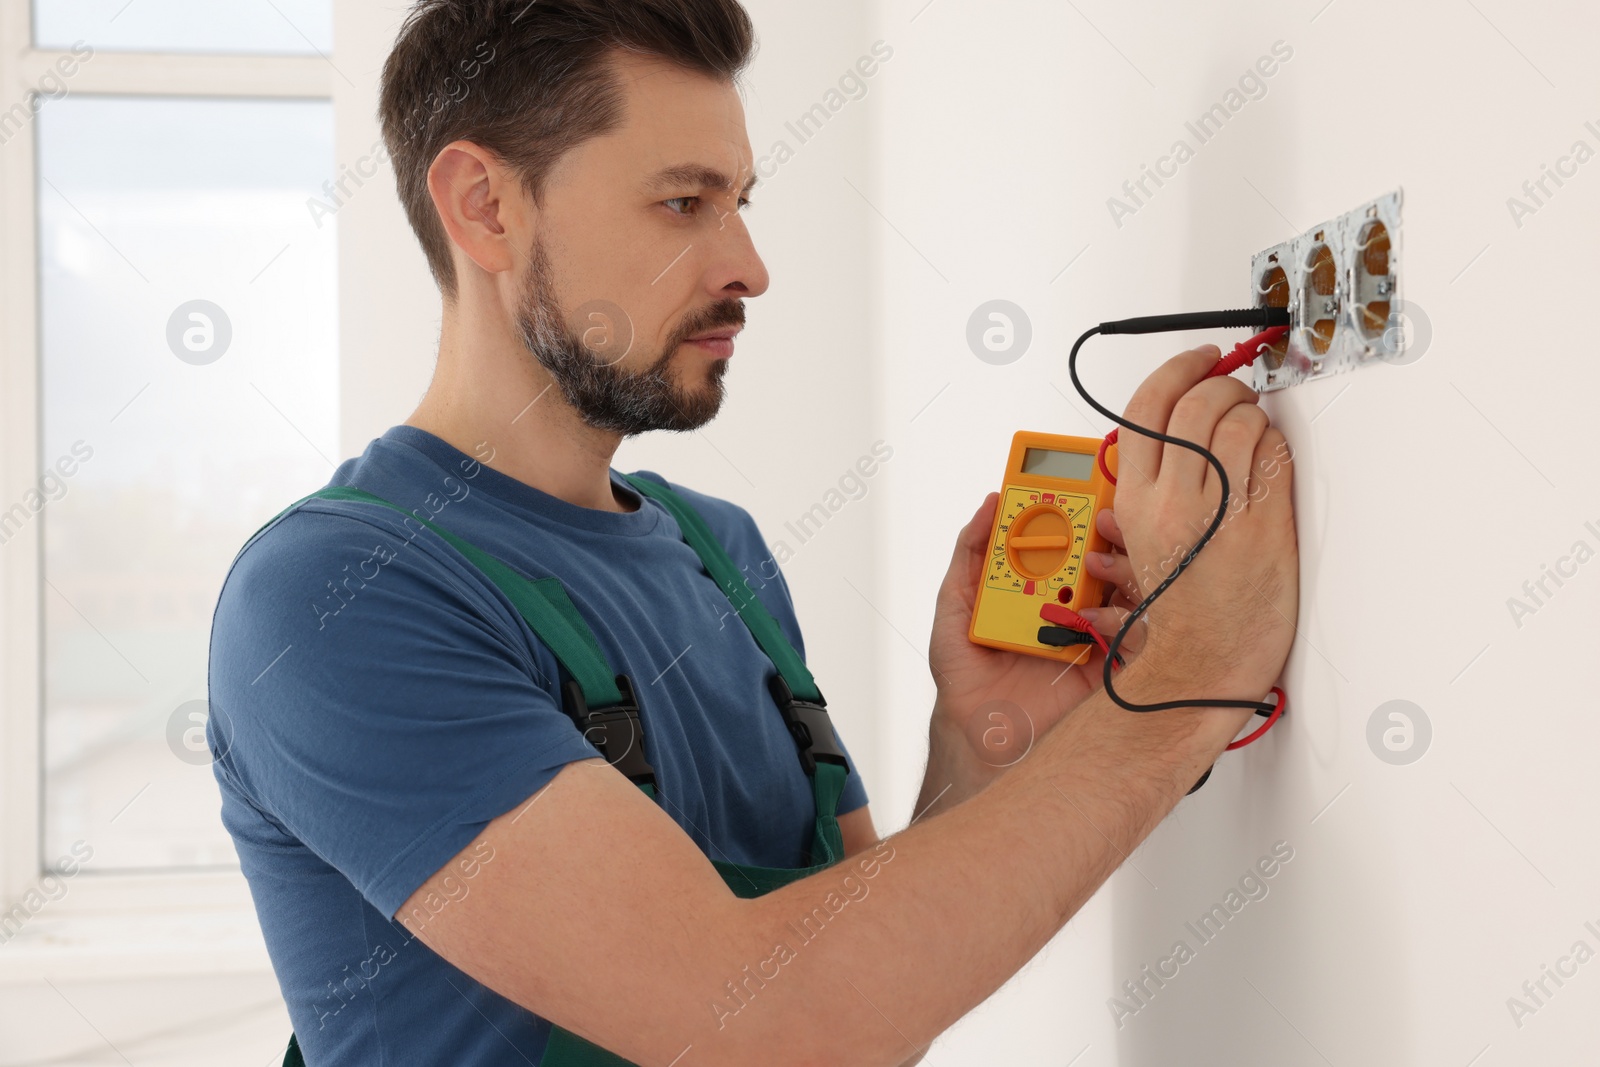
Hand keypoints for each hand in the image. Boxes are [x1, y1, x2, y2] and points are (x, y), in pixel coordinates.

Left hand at [924, 494, 1133, 797]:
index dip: (1084, 510)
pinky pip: (1139, 635)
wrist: (980, 738)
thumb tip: (989, 506)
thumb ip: (970, 555)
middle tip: (1100, 519)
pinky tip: (1093, 616)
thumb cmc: (968, 680)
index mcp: (1046, 588)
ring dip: (1120, 567)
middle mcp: (1076, 606)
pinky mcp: (1114, 669)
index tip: (1082, 489)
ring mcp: (1098, 635)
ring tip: (1094, 564)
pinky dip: (1123, 618)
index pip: (1074, 539)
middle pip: (1111, 557)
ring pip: (1133, 588)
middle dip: (1112, 531)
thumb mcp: (955, 608)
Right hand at [1109, 344, 1298, 708]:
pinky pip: (1272, 454)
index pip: (1145, 407)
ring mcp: (1216, 510)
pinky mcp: (1259, 522)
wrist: (1205, 662)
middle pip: (1193, 402)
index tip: (1199, 359)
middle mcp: (1169, 500)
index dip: (1177, 370)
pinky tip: (1271, 460)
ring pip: (1235, 420)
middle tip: (1235, 390)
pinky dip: (1276, 444)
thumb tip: (1155, 451)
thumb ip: (1142, 495)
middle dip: (1221, 383)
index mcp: (1132, 501)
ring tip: (1255, 429)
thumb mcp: (1140, 545)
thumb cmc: (1180, 612)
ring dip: (1252, 412)